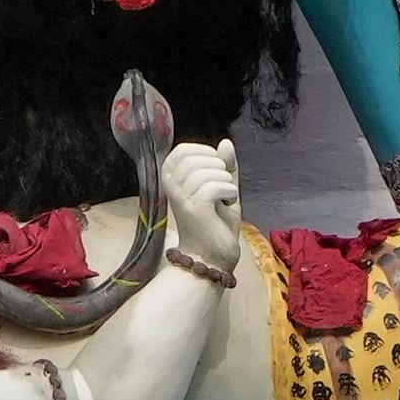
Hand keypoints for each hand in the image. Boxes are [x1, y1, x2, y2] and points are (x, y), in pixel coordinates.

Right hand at [160, 139, 243, 261]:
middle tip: (219, 191)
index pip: (186, 148)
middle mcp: (169, 184)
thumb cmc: (214, 223)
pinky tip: (226, 205)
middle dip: (220, 171)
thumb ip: (224, 165)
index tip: (213, 174)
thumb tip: (226, 142)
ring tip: (223, 201)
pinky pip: (218, 186)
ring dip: (226, 185)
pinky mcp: (193, 208)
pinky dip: (230, 194)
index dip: (207, 155)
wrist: (209, 257)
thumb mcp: (221, 187)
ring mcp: (179, 195)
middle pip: (201, 157)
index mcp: (169, 176)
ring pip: (211, 171)